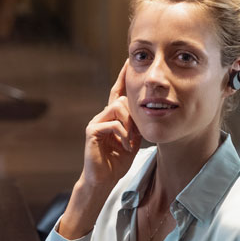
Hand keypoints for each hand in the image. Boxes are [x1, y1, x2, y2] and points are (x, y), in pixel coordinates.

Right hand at [81, 59, 142, 189]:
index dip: (123, 76)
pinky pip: (112, 123)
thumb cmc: (117, 162)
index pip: (118, 91)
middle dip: (134, 115)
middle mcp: (102, 115)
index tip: (129, 61)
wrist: (103, 179)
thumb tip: (147, 113)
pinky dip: (123, 135)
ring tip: (131, 141)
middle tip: (137, 135)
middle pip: (122, 99)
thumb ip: (137, 126)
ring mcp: (96, 122)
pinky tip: (126, 147)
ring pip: (117, 108)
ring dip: (129, 125)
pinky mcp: (92, 131)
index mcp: (112, 117)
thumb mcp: (133, 141)